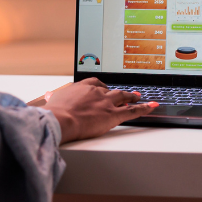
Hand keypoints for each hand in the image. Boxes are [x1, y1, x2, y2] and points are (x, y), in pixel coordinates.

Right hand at [43, 78, 157, 142]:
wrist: (61, 119)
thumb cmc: (55, 112)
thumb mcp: (53, 101)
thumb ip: (55, 98)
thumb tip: (50, 97)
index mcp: (82, 87)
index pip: (95, 83)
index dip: (102, 87)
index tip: (103, 88)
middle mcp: (96, 92)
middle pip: (111, 89)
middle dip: (118, 92)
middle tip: (124, 93)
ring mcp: (106, 102)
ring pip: (123, 97)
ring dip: (131, 97)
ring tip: (138, 97)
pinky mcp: (113, 115)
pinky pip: (132, 111)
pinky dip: (144, 108)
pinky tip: (152, 106)